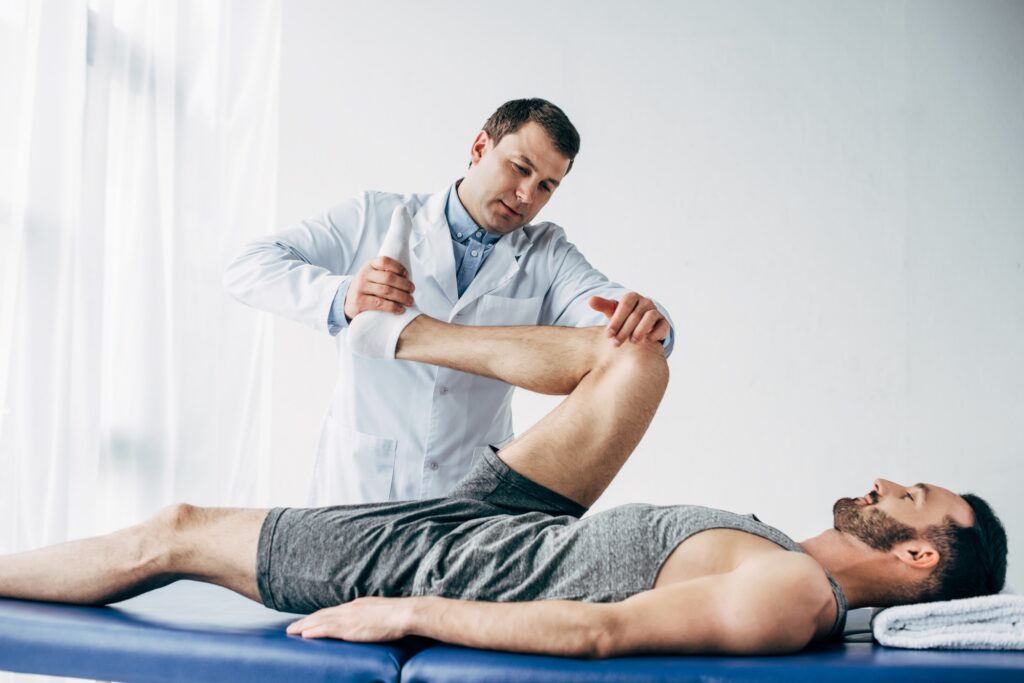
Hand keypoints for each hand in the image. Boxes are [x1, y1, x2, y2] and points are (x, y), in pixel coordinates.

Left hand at [286, 596, 417, 641]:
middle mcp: (349, 609)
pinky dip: (315, 631)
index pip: (332, 611)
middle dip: (305, 621)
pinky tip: (305, 634)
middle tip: (291, 628)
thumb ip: (369, 615)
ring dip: (304, 626)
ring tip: (292, 631)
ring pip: (321, 621)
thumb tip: (366, 621)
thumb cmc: (398, 614)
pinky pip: (328, 629)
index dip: (317, 616)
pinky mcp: (351, 627)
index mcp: (356, 605)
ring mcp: (349, 617)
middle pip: (322, 614)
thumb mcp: (379, 611)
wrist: (404, 613)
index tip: (307, 621)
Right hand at [344, 257, 414, 320]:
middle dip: (404, 284)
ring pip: (386, 291)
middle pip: (389, 277)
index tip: (406, 274)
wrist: (347, 301)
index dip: (398, 267)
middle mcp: (364, 275)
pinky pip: (380, 303)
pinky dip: (393, 307)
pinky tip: (400, 309)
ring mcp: (360, 288)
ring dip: (402, 297)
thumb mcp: (372, 276)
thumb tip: (408, 279)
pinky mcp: (359, 301)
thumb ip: (386, 273)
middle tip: (412, 290)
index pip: (385, 261)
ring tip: (410, 301)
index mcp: (369, 265)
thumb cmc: (367, 288)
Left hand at [589, 293, 668, 344]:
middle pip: (635, 315)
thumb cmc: (624, 317)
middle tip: (616, 343)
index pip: (624, 305)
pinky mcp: (664, 323)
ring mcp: (656, 312)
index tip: (608, 335)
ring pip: (649, 318)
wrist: (642, 325)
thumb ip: (603, 305)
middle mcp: (646, 302)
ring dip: (639, 331)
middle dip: (624, 331)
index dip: (616, 321)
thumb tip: (590, 300)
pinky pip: (661, 327)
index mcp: (632, 297)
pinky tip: (645, 341)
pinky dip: (653, 335)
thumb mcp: (613, 311)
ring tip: (632, 342)